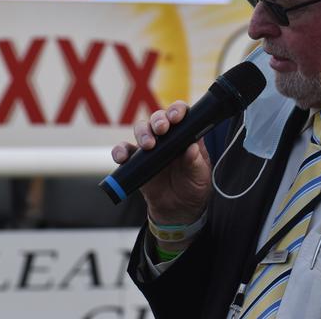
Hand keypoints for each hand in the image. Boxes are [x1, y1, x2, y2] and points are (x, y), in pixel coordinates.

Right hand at [111, 100, 211, 226]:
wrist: (177, 210)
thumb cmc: (193, 187)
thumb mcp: (200, 176)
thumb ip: (196, 163)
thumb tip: (192, 148)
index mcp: (185, 135)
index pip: (180, 114)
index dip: (177, 110)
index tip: (176, 117)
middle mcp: (166, 137)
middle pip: (158, 118)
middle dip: (158, 120)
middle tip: (161, 130)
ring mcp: (150, 148)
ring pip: (141, 130)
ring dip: (142, 133)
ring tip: (148, 146)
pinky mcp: (135, 162)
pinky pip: (124, 151)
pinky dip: (120, 151)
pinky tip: (122, 157)